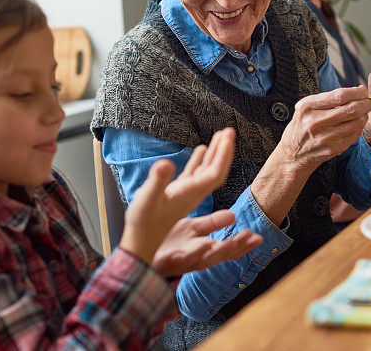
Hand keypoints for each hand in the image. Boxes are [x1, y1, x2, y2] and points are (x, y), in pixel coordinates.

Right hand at [118, 128, 235, 265]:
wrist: (141, 240)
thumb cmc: (143, 221)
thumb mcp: (147, 199)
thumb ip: (157, 181)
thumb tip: (165, 163)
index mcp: (190, 192)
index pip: (215, 172)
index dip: (223, 154)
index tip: (228, 136)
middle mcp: (193, 192)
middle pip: (216, 170)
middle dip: (225, 150)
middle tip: (229, 131)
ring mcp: (187, 192)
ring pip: (207, 170)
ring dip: (215, 153)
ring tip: (221, 135)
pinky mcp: (179, 192)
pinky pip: (194, 173)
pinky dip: (200, 160)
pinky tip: (202, 148)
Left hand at [151, 210, 262, 276]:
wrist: (142, 249)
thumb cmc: (170, 242)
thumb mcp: (194, 228)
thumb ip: (213, 223)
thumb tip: (233, 216)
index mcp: (204, 249)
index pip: (228, 248)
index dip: (243, 245)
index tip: (258, 238)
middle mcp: (196, 257)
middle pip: (220, 255)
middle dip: (235, 248)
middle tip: (250, 240)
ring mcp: (183, 261)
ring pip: (204, 260)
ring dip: (218, 253)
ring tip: (231, 244)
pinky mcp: (168, 262)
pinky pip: (181, 260)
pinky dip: (192, 255)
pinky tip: (202, 248)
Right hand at [250, 86, 370, 225]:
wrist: (292, 154)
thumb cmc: (301, 127)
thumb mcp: (305, 108)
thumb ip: (327, 99)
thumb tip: (355, 91)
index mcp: (308, 107)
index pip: (340, 95)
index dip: (356, 92)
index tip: (362, 91)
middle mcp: (315, 122)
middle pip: (351, 109)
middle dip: (364, 104)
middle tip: (367, 102)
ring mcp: (324, 137)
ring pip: (356, 123)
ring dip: (364, 116)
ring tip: (363, 113)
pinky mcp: (332, 149)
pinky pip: (353, 135)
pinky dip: (359, 128)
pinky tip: (356, 125)